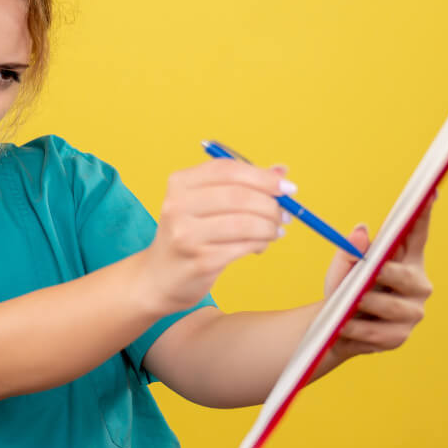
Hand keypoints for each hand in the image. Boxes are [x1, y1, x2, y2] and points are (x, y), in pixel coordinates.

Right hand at [141, 160, 295, 315]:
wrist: (160, 277)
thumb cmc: (190, 235)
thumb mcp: (207, 203)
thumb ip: (242, 185)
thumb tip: (282, 171)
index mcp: (180, 183)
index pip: (228, 170)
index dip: (263, 176)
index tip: (288, 187)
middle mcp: (178, 206)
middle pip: (238, 196)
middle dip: (270, 205)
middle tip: (285, 214)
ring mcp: (187, 235)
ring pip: (245, 223)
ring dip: (269, 227)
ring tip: (275, 231)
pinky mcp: (200, 260)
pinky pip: (243, 247)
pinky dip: (260, 244)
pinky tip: (261, 245)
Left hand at [321, 191, 436, 359]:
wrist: (333, 328)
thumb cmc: (342, 290)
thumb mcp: (342, 268)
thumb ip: (350, 251)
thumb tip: (361, 231)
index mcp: (405, 260)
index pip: (416, 235)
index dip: (423, 214)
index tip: (429, 192)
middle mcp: (416, 284)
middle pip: (406, 276)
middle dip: (387, 275)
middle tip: (370, 275)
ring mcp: (412, 312)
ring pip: (393, 307)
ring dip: (369, 306)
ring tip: (351, 304)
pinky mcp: (400, 336)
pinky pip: (381, 333)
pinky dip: (360, 329)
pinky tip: (346, 327)